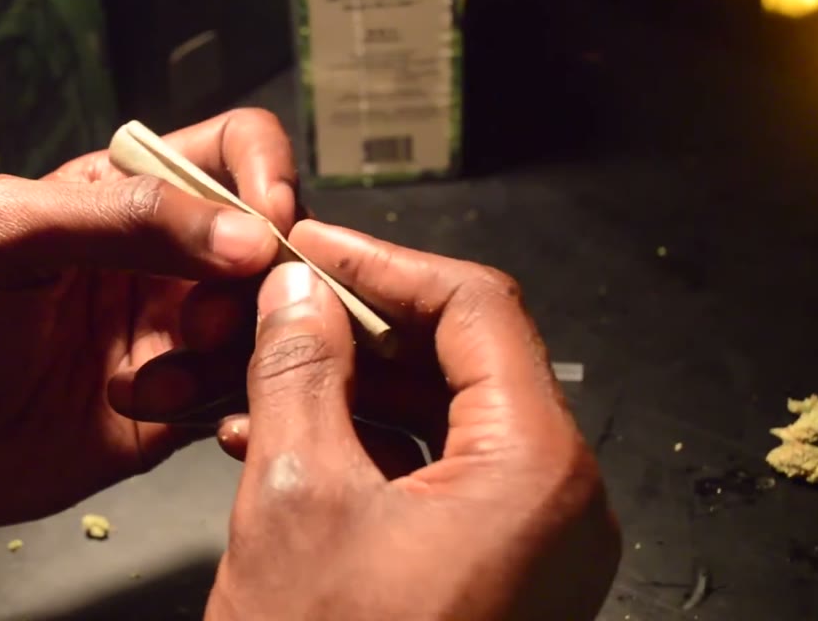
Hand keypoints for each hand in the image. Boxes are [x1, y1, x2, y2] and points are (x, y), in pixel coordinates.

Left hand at [0, 109, 297, 538]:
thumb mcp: (4, 238)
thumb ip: (124, 219)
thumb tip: (251, 233)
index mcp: (125, 194)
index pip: (234, 150)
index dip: (267, 176)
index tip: (266, 230)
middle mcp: (165, 258)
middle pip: (271, 242)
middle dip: (258, 281)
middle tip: (197, 322)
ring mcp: (173, 333)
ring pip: (267, 322)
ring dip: (229, 349)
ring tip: (148, 380)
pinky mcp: (177, 407)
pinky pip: (241, 394)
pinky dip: (218, 401)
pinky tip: (145, 411)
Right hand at [192, 224, 619, 619]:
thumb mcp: (294, 495)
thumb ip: (298, 369)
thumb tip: (298, 290)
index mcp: (535, 468)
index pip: (476, 306)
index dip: (382, 263)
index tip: (312, 248)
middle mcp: (557, 501)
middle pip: (463, 359)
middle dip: (357, 329)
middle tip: (280, 306)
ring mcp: (531, 541)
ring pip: (442, 418)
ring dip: (349, 390)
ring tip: (260, 375)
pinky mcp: (496, 571)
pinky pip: (437, 475)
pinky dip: (366, 447)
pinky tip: (281, 436)